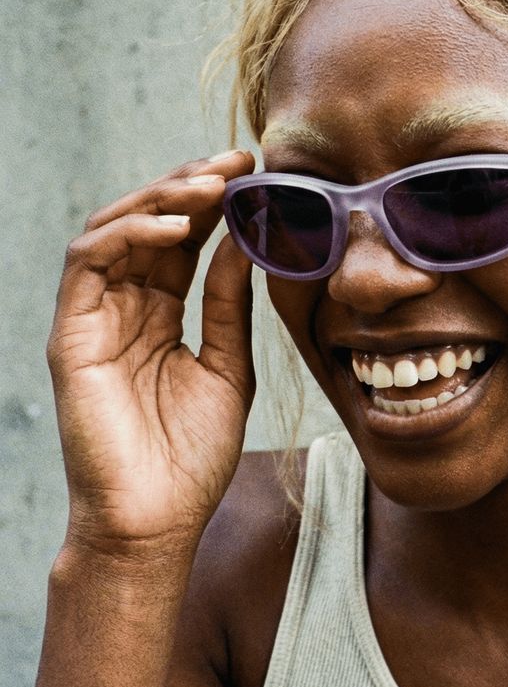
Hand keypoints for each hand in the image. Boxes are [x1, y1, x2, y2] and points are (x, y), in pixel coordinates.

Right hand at [46, 150, 257, 562]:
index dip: (214, 200)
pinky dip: (129, 232)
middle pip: (147, 221)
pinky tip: (176, 225)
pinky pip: (88, 262)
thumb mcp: (227, 366)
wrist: (154, 524)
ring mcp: (92, 318)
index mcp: (158, 314)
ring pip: (113, 228)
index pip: (181, 238)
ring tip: (211, 185)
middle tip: (237, 162)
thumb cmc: (190, 459)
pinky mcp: (70, 334)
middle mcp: (121, 307)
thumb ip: (227, 303)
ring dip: (162, 197)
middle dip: (191, 183)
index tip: (258, 172)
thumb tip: (243, 237)